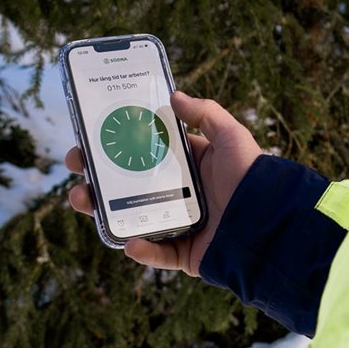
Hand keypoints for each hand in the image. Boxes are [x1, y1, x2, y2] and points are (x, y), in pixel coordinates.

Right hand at [65, 90, 260, 275]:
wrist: (271, 220)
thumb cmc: (251, 175)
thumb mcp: (231, 135)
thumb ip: (205, 113)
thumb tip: (173, 94)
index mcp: (190, 166)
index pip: (145, 153)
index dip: (117, 146)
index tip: (90, 136)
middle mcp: (181, 194)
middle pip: (129, 185)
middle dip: (98, 176)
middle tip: (77, 166)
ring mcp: (180, 224)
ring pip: (132, 218)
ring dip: (103, 211)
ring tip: (81, 198)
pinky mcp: (186, 253)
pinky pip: (157, 253)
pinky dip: (141, 250)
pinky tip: (129, 241)